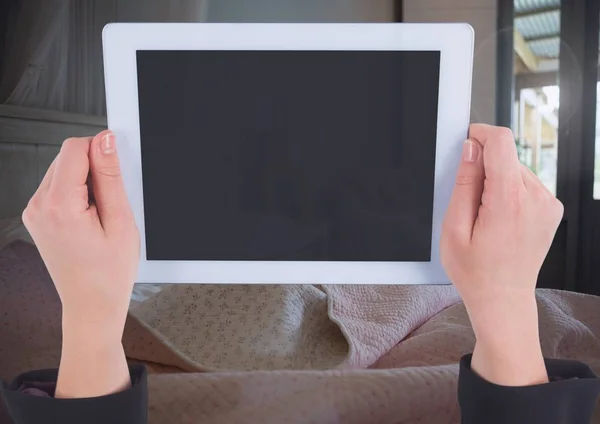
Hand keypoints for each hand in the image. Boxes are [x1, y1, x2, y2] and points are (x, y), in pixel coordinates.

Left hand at [22, 130, 138, 397]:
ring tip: (100, 214)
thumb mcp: (120, 221)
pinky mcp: (37, 216)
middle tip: (111, 201)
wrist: (91, 304)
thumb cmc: (108, 273)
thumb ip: (110, 177)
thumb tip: (105, 141)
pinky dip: (77, 193)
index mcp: (59, 206)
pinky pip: (58, 187)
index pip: (74, 148)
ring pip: (63, 170)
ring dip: (86, 182)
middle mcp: (38, 206)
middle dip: (94, 168)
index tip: (117, 165)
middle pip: (67, 157)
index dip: (100, 150)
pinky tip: (89, 217)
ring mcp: (34, 212)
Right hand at [441, 124, 562, 385]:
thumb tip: (471, 150)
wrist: (503, 299)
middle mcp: (536, 197)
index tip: (468, 140)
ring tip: (485, 216)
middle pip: (507, 157)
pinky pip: (526, 185)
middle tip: (470, 203)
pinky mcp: (552, 210)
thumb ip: (464, 184)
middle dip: (484, 169)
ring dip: (497, 182)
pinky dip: (510, 192)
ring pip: (516, 170)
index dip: (481, 134)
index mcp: (509, 200)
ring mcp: (548, 204)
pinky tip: (500, 219)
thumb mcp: (454, 228)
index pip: (501, 142)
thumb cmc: (475, 271)